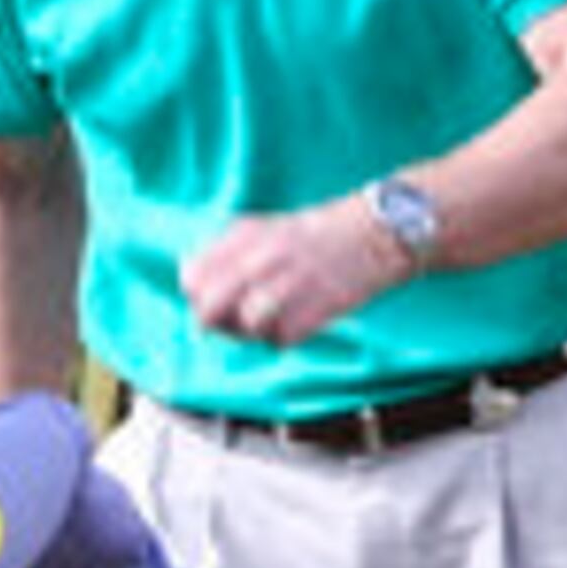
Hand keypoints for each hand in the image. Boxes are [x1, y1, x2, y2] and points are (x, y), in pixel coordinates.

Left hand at [182, 194, 410, 347]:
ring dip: (253, 331)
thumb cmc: (315, 235)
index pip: (191, 278)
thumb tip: (192, 284)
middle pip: (209, 308)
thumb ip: (224, 252)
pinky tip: (298, 318)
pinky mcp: (315, 308)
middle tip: (229, 321)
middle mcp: (261, 259)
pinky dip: (285, 336)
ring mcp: (289, 284)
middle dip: (215, 321)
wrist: (375, 234)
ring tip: (270, 318)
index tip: (208, 297)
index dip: (196, 295)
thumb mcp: (262, 227)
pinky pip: (280, 339)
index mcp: (244, 237)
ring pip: (245, 328)